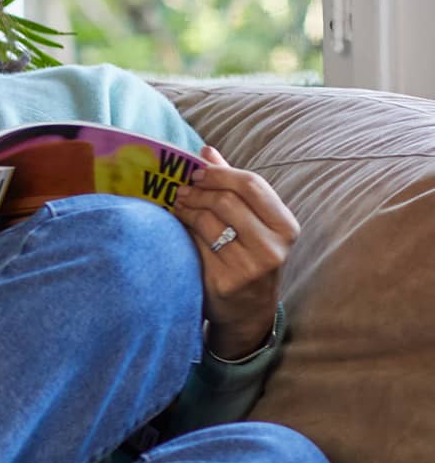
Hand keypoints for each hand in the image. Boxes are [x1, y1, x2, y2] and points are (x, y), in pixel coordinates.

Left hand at [173, 145, 298, 358]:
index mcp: (285, 226)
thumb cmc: (249, 256)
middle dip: (198, 191)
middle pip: (226, 202)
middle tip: (180, 189)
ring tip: (177, 204)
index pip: (252, 185)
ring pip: (208, 223)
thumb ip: (233, 187)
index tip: (197, 171)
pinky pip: (196, 246)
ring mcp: (249, 268)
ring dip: (186, 209)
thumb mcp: (254, 223)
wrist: (248, 311)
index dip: (220, 173)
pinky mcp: (225, 282)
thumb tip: (207, 151)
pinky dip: (183, 232)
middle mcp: (273, 247)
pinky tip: (177, 227)